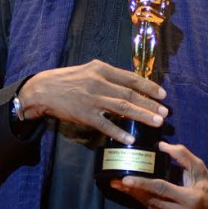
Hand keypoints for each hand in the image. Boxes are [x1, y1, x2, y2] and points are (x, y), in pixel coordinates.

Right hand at [17, 60, 167, 143]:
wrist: (42, 89)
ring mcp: (91, 99)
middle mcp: (99, 82)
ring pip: (122, 107)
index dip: (149, 86)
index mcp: (101, 69)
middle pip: (130, 94)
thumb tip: (130, 85)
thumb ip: (108, 76)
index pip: (131, 78)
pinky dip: (118, 132)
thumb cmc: (68, 80)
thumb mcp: (89, 71)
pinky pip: (104, 125)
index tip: (163, 94)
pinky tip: (130, 139)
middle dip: (150, 103)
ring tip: (156, 122)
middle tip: (165, 112)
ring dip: (141, 115)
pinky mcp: (83, 114)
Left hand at [110, 141, 207, 208]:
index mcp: (189, 199)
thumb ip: (182, 155)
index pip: (160, 189)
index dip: (142, 184)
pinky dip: (144, 203)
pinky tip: (134, 194)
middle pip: (151, 199)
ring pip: (150, 207)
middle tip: (114, 181)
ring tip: (120, 186)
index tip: (125, 179)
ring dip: (135, 196)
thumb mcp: (199, 168)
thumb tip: (161, 145)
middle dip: (132, 190)